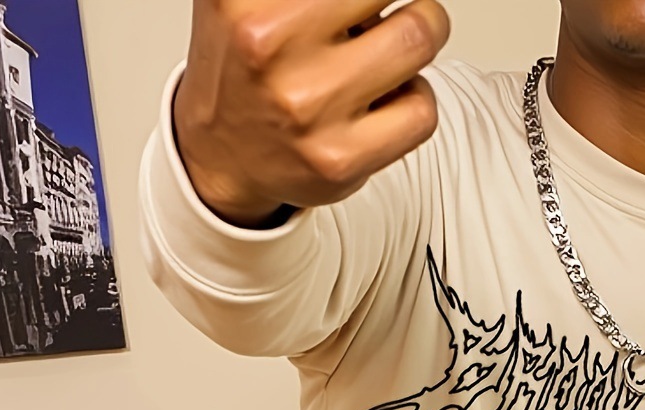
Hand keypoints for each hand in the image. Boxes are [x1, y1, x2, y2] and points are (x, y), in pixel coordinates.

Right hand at [173, 0, 450, 225]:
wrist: (223, 153)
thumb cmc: (249, 65)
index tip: (367, 3)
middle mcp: (271, 45)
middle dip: (406, 0)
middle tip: (390, 11)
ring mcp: (308, 105)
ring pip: (417, 39)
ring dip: (421, 35)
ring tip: (397, 46)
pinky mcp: (340, 159)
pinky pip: (421, 109)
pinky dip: (415, 96)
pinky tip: (387, 98)